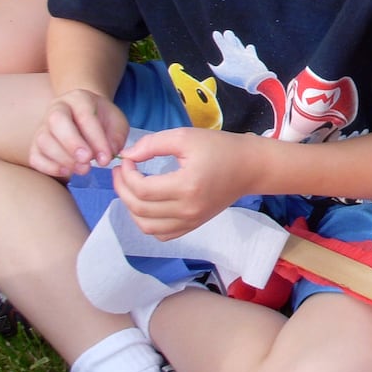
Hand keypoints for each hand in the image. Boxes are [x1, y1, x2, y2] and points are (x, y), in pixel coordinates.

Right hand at [29, 89, 127, 177]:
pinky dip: (49, 167)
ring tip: (83, 169)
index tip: (106, 158)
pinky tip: (67, 172)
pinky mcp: (35, 144)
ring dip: (63, 158)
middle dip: (73, 143)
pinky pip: (35, 156)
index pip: (84, 115)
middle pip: (56, 121)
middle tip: (88, 161)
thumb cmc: (103, 121)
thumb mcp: (117, 123)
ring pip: (43, 140)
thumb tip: (109, 153)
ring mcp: (43, 126)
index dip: (95, 138)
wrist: (86, 118)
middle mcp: (57, 108)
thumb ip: (116, 137)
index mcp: (79, 98)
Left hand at [113, 127, 258, 239]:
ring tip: (131, 189)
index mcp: (187, 186)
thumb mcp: (186, 137)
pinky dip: (147, 222)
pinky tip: (147, 205)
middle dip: (123, 189)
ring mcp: (191, 221)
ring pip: (147, 227)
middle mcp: (188, 209)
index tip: (128, 159)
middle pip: (140, 209)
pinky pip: (161, 234)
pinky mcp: (194, 225)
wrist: (250, 167)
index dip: (127, 174)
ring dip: (132, 208)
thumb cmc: (220, 148)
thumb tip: (127, 155)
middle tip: (122, 172)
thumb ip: (153, 144)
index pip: (142, 189)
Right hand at [208, 29, 272, 94]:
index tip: (216, 33)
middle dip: (229, 35)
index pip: (222, 42)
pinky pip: (251, 50)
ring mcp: (247, 54)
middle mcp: (238, 51)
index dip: (218, 37)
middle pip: (232, 40)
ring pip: (241, 45)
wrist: (256, 78)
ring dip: (237, 41)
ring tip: (236, 39)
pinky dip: (249, 49)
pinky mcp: (254, 58)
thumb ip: (213, 68)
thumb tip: (207, 64)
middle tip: (227, 33)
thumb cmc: (237, 76)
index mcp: (229, 53)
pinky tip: (249, 48)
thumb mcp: (221, 73)